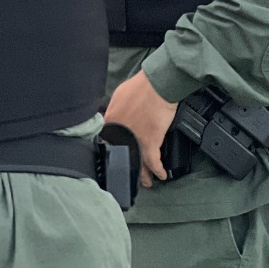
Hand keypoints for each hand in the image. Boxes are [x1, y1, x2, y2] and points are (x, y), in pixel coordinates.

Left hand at [104, 70, 177, 186]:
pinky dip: (157, 170)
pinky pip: (153, 161)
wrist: (157, 85)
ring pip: (138, 162)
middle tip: (129, 174)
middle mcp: (120, 134)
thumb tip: (113, 117)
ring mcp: (135, 140)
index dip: (112, 152)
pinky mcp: (151, 142)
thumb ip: (114, 110)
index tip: (115, 157)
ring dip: (143, 174)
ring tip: (145, 182)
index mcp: (110, 122)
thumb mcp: (118, 96)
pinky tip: (161, 175)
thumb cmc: (139, 87)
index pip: (107, 143)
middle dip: (127, 167)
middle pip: (122, 156)